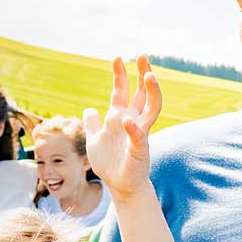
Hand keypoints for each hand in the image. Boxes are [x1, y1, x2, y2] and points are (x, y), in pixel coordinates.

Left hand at [83, 56, 161, 201]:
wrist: (120, 185)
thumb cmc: (109, 163)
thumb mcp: (94, 140)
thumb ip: (92, 124)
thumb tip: (89, 109)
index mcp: (120, 117)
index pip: (122, 91)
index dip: (120, 75)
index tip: (117, 58)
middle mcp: (132, 121)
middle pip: (142, 93)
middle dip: (143, 74)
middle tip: (142, 56)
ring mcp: (139, 134)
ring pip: (152, 108)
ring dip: (152, 92)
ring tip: (149, 76)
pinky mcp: (140, 149)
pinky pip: (139, 136)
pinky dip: (133, 128)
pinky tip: (126, 120)